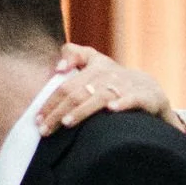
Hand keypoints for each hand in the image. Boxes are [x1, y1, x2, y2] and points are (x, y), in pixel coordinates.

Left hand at [39, 45, 181, 132]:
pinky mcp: (143, 96)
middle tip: (44, 129)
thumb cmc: (111, 78)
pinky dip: (123, 104)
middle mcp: (108, 75)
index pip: (66, 85)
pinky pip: (132, 100)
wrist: (148, 88)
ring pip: (100, 98)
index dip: (50, 102)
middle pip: (78, 93)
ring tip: (67, 123)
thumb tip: (58, 66)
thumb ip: (73, 55)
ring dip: (83, 111)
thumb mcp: (93, 61)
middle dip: (59, 112)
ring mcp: (125, 86)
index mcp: (94, 67)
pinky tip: (111, 111)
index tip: (37, 119)